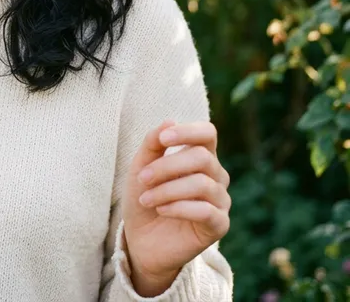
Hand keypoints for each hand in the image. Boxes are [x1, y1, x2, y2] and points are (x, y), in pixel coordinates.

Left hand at [121, 120, 230, 296]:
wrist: (141, 239)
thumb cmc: (144, 196)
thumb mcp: (141, 166)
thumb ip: (153, 144)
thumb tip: (169, 121)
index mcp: (200, 156)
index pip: (208, 132)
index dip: (188, 132)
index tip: (163, 140)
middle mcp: (216, 175)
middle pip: (202, 157)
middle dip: (167, 166)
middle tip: (142, 178)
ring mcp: (221, 201)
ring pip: (202, 184)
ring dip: (167, 189)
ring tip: (146, 198)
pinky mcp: (220, 225)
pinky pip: (206, 210)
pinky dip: (178, 207)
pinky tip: (161, 210)